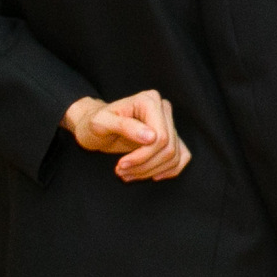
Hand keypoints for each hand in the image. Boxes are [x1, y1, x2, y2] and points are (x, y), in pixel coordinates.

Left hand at [64, 91, 189, 180]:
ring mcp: (169, 122)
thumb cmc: (94, 122)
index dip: (143, 156)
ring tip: (127, 174)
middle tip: (121, 172)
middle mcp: (163, 108)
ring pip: (174, 156)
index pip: (161, 136)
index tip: (120, 165)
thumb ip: (124, 126)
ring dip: (151, 171)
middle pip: (168, 147)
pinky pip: (182, 157)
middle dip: (145, 165)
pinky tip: (150, 175)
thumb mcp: (101, 123)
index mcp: (149, 100)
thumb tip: (152, 137)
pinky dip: (168, 171)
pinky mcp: (171, 136)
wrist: (94, 126)